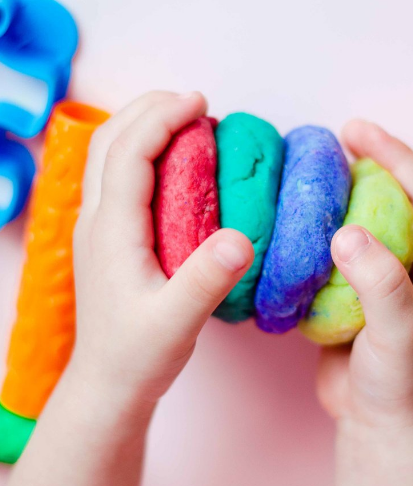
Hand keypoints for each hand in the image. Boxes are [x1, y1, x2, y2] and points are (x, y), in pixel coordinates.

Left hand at [72, 91, 253, 403]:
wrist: (109, 383)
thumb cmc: (140, 354)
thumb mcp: (177, 321)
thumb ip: (207, 279)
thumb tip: (243, 237)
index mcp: (111, 230)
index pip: (129, 152)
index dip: (162, 118)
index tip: (200, 102)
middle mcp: (96, 220)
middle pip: (111, 141)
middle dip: (149, 109)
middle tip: (194, 102)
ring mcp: (98, 228)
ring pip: (109, 156)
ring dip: (143, 127)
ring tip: (185, 121)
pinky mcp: (108, 238)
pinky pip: (119, 177)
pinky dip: (144, 153)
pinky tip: (174, 164)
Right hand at [317, 119, 412, 430]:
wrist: (380, 424)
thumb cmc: (402, 383)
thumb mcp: (400, 331)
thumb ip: (379, 281)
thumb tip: (345, 232)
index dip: (395, 156)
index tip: (358, 131)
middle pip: (397, 198)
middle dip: (372, 164)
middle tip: (336, 140)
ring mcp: (386, 278)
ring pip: (367, 222)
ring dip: (344, 195)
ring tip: (316, 174)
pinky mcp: (357, 293)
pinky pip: (341, 251)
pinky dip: (322, 232)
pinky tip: (300, 224)